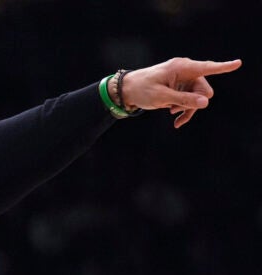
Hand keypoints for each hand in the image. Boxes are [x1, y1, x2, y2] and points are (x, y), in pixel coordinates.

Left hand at [120, 57, 241, 127]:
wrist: (128, 91)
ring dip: (187, 108)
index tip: (238, 63)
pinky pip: (191, 101)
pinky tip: (174, 119)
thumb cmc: (142, 90)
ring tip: (172, 114)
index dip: (223, 67)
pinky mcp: (182, 88)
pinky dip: (184, 110)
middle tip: (176, 109)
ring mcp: (185, 80)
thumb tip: (205, 102)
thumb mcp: (161, 97)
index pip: (207, 67)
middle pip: (205, 90)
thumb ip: (183, 99)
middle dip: (195, 102)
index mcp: (182, 67)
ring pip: (199, 99)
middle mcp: (187, 72)